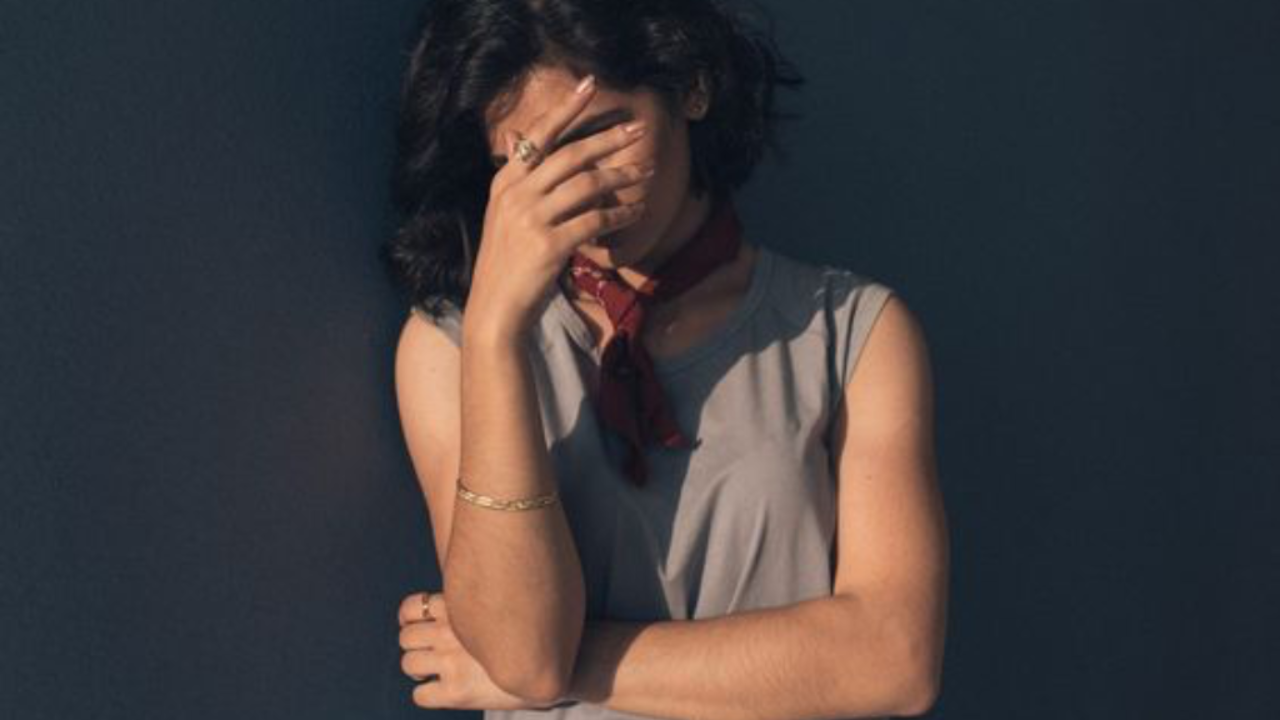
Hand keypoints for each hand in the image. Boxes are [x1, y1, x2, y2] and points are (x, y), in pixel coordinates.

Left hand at [397, 590, 570, 710]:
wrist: (566, 664)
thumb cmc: (547, 629)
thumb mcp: (515, 596)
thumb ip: (490, 591)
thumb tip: (480, 574)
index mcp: (462, 606)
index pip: (411, 607)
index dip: (411, 617)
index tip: (424, 625)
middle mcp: (452, 632)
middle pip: (405, 636)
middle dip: (415, 644)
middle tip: (431, 653)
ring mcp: (452, 661)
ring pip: (408, 663)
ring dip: (418, 669)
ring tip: (436, 673)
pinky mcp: (457, 692)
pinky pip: (420, 695)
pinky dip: (426, 694)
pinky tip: (445, 692)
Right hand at [463, 75, 654, 341]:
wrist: (495, 307)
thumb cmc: (506, 260)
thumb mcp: (503, 212)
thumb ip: (516, 176)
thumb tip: (515, 137)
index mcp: (505, 181)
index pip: (539, 134)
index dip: (566, 108)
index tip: (591, 84)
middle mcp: (516, 194)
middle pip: (571, 154)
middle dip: (609, 139)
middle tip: (638, 129)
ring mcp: (531, 219)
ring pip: (587, 185)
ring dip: (622, 176)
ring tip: (647, 171)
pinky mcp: (549, 245)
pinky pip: (594, 221)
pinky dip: (620, 213)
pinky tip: (637, 211)